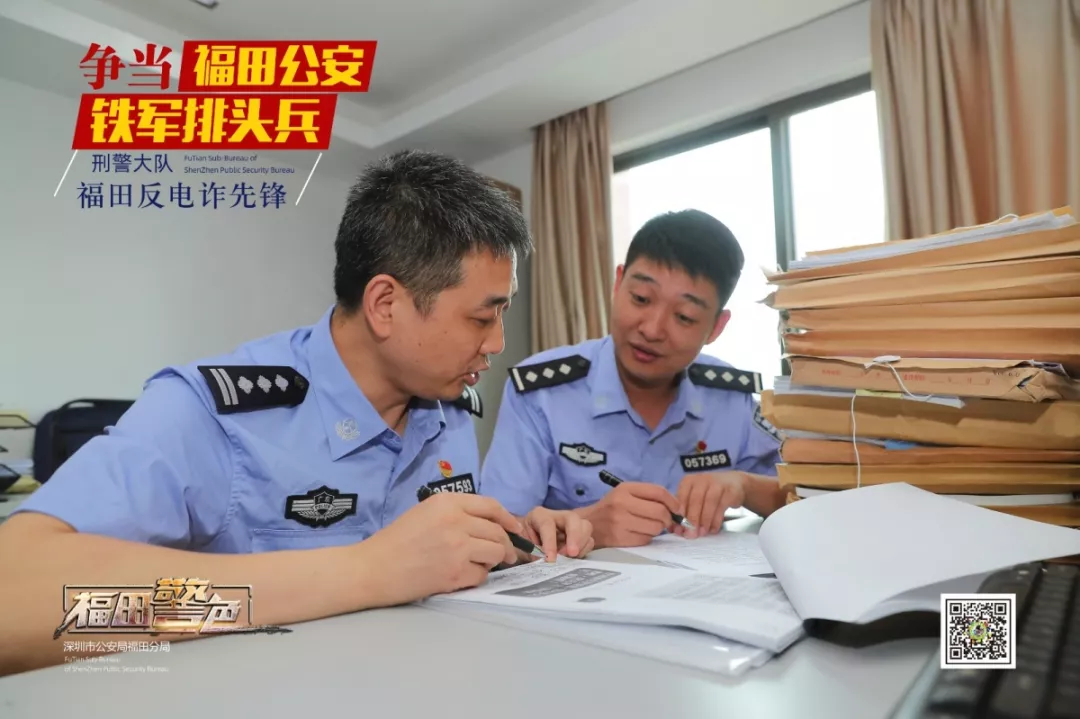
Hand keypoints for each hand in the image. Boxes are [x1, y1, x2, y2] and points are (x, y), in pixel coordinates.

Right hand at [359, 492, 521, 605]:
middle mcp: (456, 521)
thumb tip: (490, 523)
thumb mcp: (425, 512)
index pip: (491, 506)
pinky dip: (475, 577)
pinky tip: (459, 576)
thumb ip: (456, 513)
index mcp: (447, 502)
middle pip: (497, 532)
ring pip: (495, 553)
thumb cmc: (396, 540)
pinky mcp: (455, 573)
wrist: (372, 568)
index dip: (508, 518)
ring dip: (492, 561)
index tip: (515, 528)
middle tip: (503, 555)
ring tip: (477, 564)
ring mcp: (457, 548)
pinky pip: (481, 575)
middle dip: (505, 545)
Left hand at [520, 508, 594, 560]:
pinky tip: (573, 559)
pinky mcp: (579, 536)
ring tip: (569, 558)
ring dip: (581, 544)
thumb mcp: (521, 547)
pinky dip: (584, 550)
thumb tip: (545, 561)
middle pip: (573, 518)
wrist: (525, 544)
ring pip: (585, 526)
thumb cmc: (521, 544)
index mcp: (539, 516)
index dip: (550, 542)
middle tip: (572, 553)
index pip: (547, 525)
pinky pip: (589, 540)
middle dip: (575, 536)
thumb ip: (531, 552)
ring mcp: (570, 525)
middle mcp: (557, 516)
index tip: (550, 559)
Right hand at [580, 482, 682, 548]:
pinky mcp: (620, 538)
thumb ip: (648, 496)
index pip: (658, 492)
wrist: (588, 523)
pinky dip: (647, 537)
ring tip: (649, 526)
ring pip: (655, 527)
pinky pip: (646, 539)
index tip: (677, 509)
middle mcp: (622, 503)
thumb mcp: (625, 493)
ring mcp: (620, 522)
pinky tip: (639, 533)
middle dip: (668, 518)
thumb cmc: (611, 507)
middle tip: (666, 521)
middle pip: (660, 511)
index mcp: (625, 489)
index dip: (673, 501)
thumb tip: (676, 507)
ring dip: (658, 529)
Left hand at [674, 471, 746, 537]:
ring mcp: (716, 483)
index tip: (679, 528)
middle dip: (692, 519)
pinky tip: (713, 529)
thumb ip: (685, 512)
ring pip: (709, 502)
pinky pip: (721, 506)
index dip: (680, 513)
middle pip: (695, 499)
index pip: (681, 496)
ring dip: (704, 520)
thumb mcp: (695, 499)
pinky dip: (716, 520)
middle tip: (691, 534)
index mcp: (688, 481)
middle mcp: (701, 480)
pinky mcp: (729, 491)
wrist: (734, 483)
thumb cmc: (709, 493)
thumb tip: (676, 530)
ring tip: (702, 533)